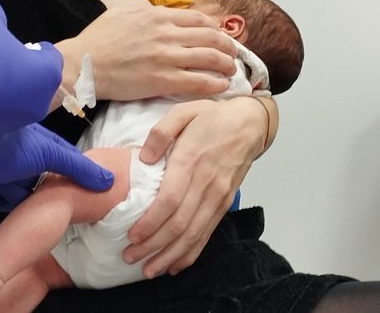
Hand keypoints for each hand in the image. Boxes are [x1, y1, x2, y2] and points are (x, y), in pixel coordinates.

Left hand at [0, 123, 113, 212]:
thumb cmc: (8, 145)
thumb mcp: (50, 153)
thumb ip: (78, 168)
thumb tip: (109, 181)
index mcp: (39, 144)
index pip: (67, 162)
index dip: (82, 175)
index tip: (103, 190)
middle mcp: (26, 161)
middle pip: (52, 181)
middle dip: (63, 192)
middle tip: (87, 208)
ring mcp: (10, 180)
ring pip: (35, 197)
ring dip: (41, 203)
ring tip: (61, 213)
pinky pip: (15, 207)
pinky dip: (21, 212)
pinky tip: (33, 217)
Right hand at [55, 6, 236, 101]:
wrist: (82, 64)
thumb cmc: (97, 40)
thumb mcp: (122, 13)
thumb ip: (145, 12)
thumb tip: (159, 13)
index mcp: (158, 16)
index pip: (199, 19)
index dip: (215, 29)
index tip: (220, 37)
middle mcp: (166, 34)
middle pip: (211, 38)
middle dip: (228, 47)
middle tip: (233, 56)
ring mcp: (166, 57)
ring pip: (210, 58)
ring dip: (226, 65)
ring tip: (231, 72)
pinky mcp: (162, 80)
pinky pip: (198, 81)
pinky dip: (215, 84)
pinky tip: (221, 87)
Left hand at [123, 98, 267, 276]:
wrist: (249, 123)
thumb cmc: (212, 117)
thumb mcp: (183, 111)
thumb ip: (160, 132)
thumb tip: (144, 159)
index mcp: (191, 160)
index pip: (170, 201)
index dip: (151, 223)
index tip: (132, 236)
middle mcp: (206, 183)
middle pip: (180, 224)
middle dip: (154, 245)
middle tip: (130, 258)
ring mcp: (218, 196)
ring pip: (194, 234)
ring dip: (171, 255)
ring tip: (149, 270)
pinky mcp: (224, 203)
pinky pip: (207, 233)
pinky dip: (192, 252)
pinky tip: (176, 264)